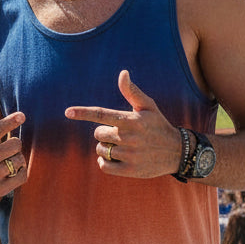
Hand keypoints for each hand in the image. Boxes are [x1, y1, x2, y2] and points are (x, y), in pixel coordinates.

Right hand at [0, 91, 25, 200]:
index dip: (11, 121)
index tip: (22, 116)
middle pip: (15, 144)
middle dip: (15, 144)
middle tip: (9, 147)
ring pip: (20, 160)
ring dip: (18, 159)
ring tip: (8, 160)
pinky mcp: (0, 189)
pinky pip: (22, 176)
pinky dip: (21, 172)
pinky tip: (11, 172)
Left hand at [65, 70, 179, 178]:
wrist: (177, 152)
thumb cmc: (158, 125)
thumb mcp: (148, 106)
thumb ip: (132, 91)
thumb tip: (122, 73)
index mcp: (132, 120)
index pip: (102, 114)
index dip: (83, 112)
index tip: (68, 112)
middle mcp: (129, 138)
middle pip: (98, 133)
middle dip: (105, 132)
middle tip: (122, 133)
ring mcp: (129, 155)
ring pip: (101, 150)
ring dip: (107, 148)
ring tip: (124, 146)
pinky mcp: (130, 170)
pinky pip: (104, 166)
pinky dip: (105, 162)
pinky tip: (117, 158)